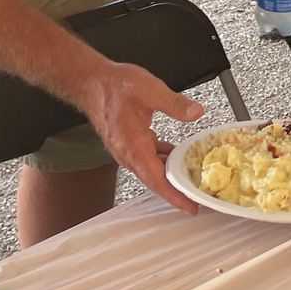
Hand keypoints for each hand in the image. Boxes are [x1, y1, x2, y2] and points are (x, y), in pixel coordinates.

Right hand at [80, 61, 205, 213]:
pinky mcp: (129, 142)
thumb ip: (175, 103)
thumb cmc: (114, 86)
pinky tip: (176, 155)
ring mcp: (127, 149)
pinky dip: (164, 160)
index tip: (190, 207)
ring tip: (192, 179)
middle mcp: (128, 153)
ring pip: (152, 170)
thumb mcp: (150, 90)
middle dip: (178, 192)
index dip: (174, 196)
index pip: (157, 180)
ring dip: (171, 176)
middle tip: (199, 198)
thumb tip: (196, 113)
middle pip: (156, 180)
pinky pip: (148, 158)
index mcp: (134, 146)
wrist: (91, 82)